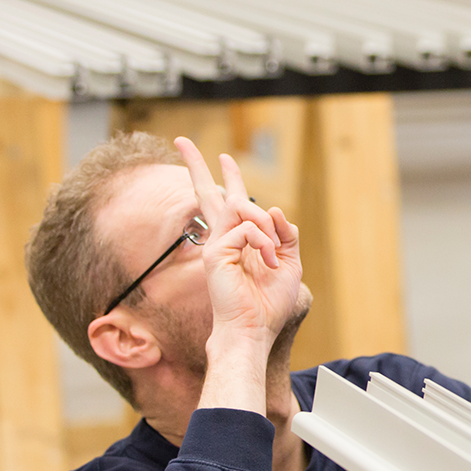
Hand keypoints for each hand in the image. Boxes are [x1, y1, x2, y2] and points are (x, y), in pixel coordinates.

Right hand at [174, 137, 302, 359]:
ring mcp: (216, 244)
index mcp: (238, 240)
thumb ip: (285, 234)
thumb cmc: (269, 303)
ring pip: (241, 207)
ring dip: (266, 227)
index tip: (223, 158)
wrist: (254, 329)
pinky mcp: (215, 253)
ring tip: (272, 256)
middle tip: (182, 142)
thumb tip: (276, 209)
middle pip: (208, 194)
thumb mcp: (289, 261)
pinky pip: (247, 228)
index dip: (229, 179)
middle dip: (196, 166)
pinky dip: (265, 243)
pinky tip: (269, 263)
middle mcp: (222, 238)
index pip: (230, 203)